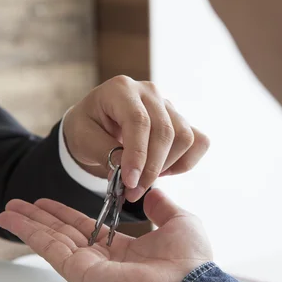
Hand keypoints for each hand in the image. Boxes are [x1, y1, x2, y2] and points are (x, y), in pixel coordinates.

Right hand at [0, 189, 212, 281]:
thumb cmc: (190, 263)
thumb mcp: (179, 221)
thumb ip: (161, 206)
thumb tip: (153, 191)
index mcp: (123, 252)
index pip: (86, 229)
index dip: (65, 215)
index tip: (47, 204)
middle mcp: (103, 262)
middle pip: (62, 234)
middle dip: (39, 219)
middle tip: (17, 206)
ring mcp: (89, 269)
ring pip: (52, 241)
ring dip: (28, 225)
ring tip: (7, 210)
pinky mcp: (81, 274)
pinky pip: (50, 249)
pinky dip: (30, 233)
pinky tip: (14, 221)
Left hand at [63, 76, 209, 201]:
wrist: (94, 124)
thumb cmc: (86, 128)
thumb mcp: (83, 139)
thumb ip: (105, 152)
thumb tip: (130, 173)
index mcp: (120, 89)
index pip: (138, 121)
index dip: (137, 154)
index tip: (130, 182)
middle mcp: (148, 92)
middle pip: (165, 131)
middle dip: (151, 168)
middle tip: (133, 192)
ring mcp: (168, 105)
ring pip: (184, 137)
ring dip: (167, 166)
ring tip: (143, 179)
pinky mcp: (180, 120)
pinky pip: (198, 141)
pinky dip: (184, 162)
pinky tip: (162, 170)